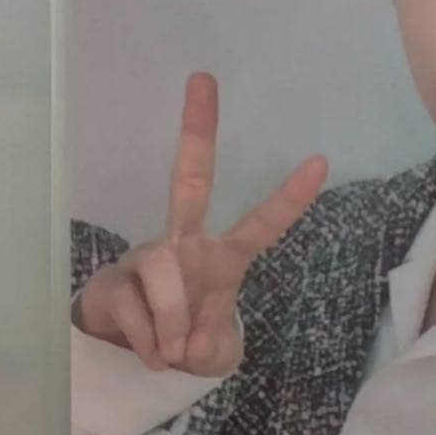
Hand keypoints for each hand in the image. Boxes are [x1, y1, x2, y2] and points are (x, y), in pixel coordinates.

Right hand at [76, 72, 327, 374]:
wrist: (135, 353)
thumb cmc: (187, 334)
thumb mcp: (211, 347)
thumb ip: (209, 343)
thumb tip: (187, 344)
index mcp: (223, 256)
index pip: (263, 223)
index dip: (291, 198)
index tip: (321, 161)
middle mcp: (186, 243)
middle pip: (191, 179)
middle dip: (197, 132)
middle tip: (203, 79)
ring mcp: (147, 256)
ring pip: (162, 269)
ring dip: (173, 320)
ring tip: (174, 353)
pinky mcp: (113, 280)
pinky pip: (134, 307)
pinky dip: (150, 342)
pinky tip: (153, 355)